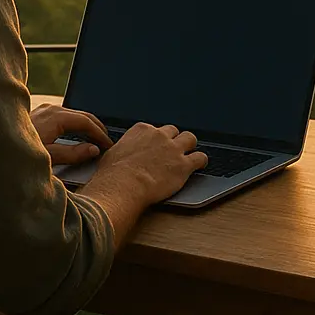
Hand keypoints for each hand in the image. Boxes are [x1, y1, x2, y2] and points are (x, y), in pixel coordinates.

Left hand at [30, 104, 111, 165]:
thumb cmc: (18, 152)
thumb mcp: (49, 157)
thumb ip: (73, 154)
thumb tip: (93, 150)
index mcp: (56, 116)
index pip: (87, 122)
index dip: (100, 134)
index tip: (109, 145)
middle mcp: (51, 109)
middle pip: (82, 116)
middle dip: (96, 128)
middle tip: (107, 143)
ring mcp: (44, 110)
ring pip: (73, 116)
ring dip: (86, 127)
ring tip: (95, 140)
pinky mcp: (39, 115)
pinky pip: (64, 117)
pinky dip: (75, 126)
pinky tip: (77, 136)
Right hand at [90, 123, 206, 205]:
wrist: (123, 186)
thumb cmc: (113, 174)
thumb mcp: (113, 154)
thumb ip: (123, 150)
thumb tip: (120, 154)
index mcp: (141, 130)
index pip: (155, 129)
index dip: (156, 139)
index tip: (156, 146)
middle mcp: (159, 135)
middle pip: (173, 131)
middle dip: (173, 140)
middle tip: (172, 151)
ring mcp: (173, 149)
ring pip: (190, 139)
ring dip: (189, 146)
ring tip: (189, 154)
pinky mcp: (183, 165)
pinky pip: (200, 157)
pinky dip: (201, 161)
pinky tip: (200, 165)